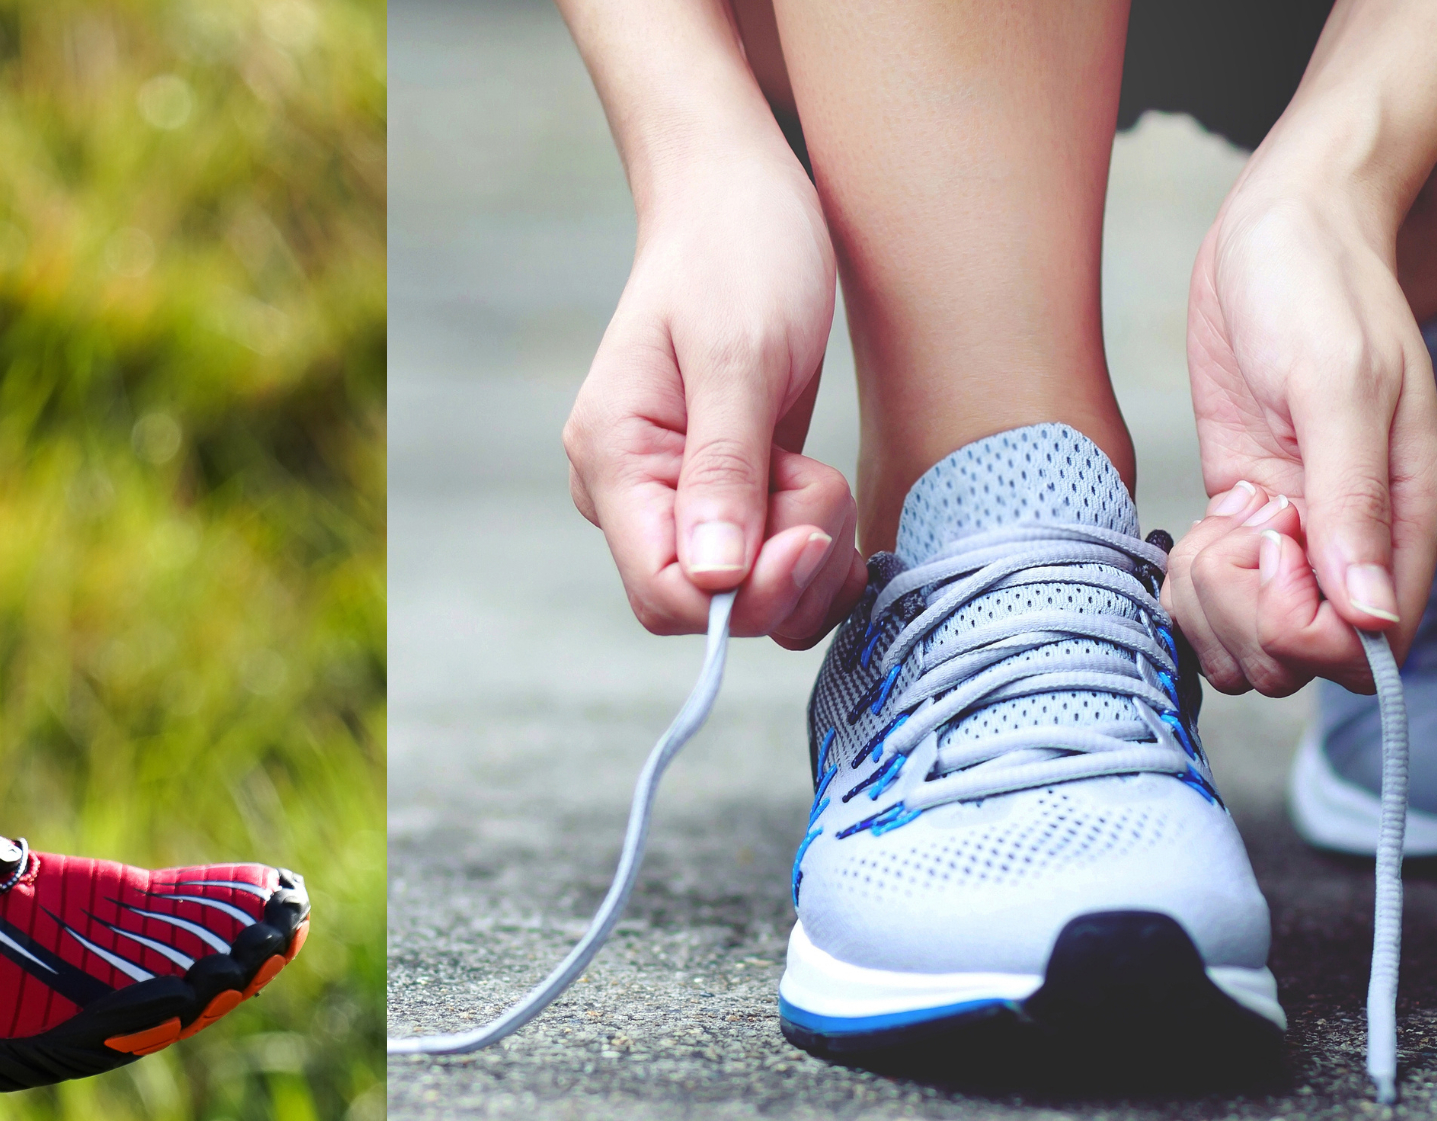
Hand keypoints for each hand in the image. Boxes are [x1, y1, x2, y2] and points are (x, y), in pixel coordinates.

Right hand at [564, 153, 862, 645]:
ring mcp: (674, 499)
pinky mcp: (720, 498)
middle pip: (708, 606)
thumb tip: (716, 581)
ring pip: (746, 597)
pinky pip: (766, 571)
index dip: (745, 595)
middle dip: (785, 569)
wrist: (738, 197)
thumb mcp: (742, 354)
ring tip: (817, 470)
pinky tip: (824, 496)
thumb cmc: (738, 252)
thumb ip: (725, 469)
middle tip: (819, 482)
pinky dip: (812, 552)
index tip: (810, 533)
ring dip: (807, 555)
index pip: (664, 592)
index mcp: (613, 458)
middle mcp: (631, 493)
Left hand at [1167, 180, 1436, 693]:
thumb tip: (1370, 616)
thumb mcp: (1337, 384)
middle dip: (1245, 615)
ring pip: (1250, 638)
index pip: (1366, 646)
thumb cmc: (1319, 290)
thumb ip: (1351, 500)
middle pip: (1298, 657)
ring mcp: (1295, 534)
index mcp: (1406, 518)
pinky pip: (1216, 595)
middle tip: (1234, 532)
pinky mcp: (1245, 516)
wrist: (1275, 234)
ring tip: (1215, 526)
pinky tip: (1198, 526)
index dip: (1301, 626)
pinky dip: (1193, 580)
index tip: (1271, 548)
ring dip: (1211, 602)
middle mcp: (1354, 541)